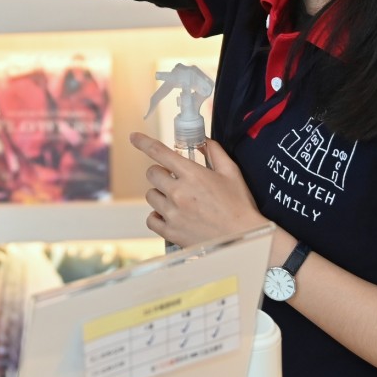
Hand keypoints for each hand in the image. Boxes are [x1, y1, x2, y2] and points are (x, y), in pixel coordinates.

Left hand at [129, 134, 267, 247]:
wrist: (243, 239)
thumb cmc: (239, 206)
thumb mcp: (231, 173)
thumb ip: (215, 153)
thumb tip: (203, 141)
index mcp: (192, 174)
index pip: (159, 152)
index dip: (143, 142)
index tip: (134, 137)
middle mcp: (178, 192)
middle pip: (152, 174)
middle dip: (161, 173)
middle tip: (175, 180)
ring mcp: (172, 213)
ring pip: (150, 196)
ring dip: (160, 194)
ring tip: (177, 200)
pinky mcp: (171, 232)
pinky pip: (151, 219)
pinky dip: (157, 217)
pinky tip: (170, 216)